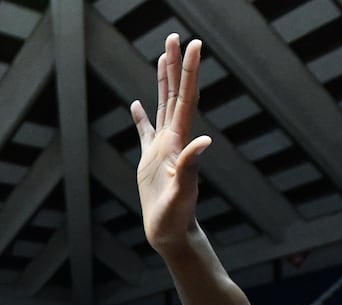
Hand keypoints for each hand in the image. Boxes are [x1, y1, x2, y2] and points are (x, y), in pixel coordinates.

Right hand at [131, 34, 211, 255]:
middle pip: (175, 93)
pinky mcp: (150, 161)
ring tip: (163, 56)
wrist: (170, 231)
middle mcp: (173, 138)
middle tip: (175, 37)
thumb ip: (191, 166)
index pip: (185, 98)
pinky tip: (137, 105)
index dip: (189, 71)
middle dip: (175, 65)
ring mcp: (161, 148)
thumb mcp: (183, 191)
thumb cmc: (176, 215)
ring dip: (164, 81)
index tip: (193, 44)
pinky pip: (145, 131)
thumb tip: (204, 141)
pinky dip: (141, 116)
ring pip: (162, 106)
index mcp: (179, 140)